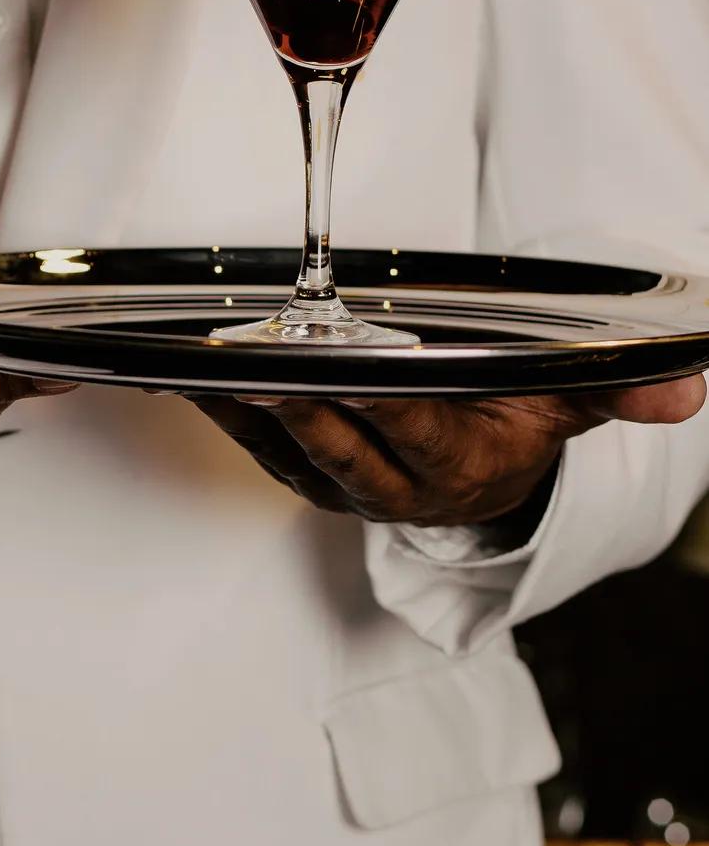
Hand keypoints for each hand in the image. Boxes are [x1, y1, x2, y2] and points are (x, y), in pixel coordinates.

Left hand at [188, 378, 706, 525]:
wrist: (482, 472)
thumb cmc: (515, 420)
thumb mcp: (571, 400)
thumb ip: (618, 390)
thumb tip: (686, 386)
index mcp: (458, 467)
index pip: (416, 435)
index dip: (377, 408)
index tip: (343, 376)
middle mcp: (393, 484)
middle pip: (336, 442)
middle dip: (292, 404)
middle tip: (250, 363)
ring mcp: (339, 479)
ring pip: (283, 444)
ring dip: (241, 407)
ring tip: (201, 362)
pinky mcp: (301, 466)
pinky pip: (254, 439)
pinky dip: (222, 407)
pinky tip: (186, 372)